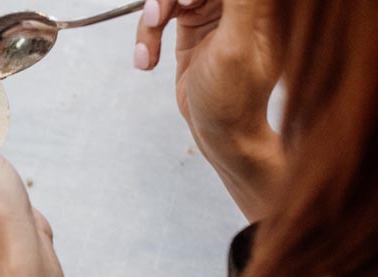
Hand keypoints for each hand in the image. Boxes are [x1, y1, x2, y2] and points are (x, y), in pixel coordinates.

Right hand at [135, 0, 285, 219]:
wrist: (219, 132)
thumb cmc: (233, 99)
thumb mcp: (234, 48)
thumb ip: (239, 3)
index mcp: (261, 4)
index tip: (184, 2)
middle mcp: (241, 3)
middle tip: (156, 18)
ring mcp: (216, 10)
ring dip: (153, 16)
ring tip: (148, 47)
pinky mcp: (193, 24)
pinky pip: (162, 14)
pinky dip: (148, 35)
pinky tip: (146, 61)